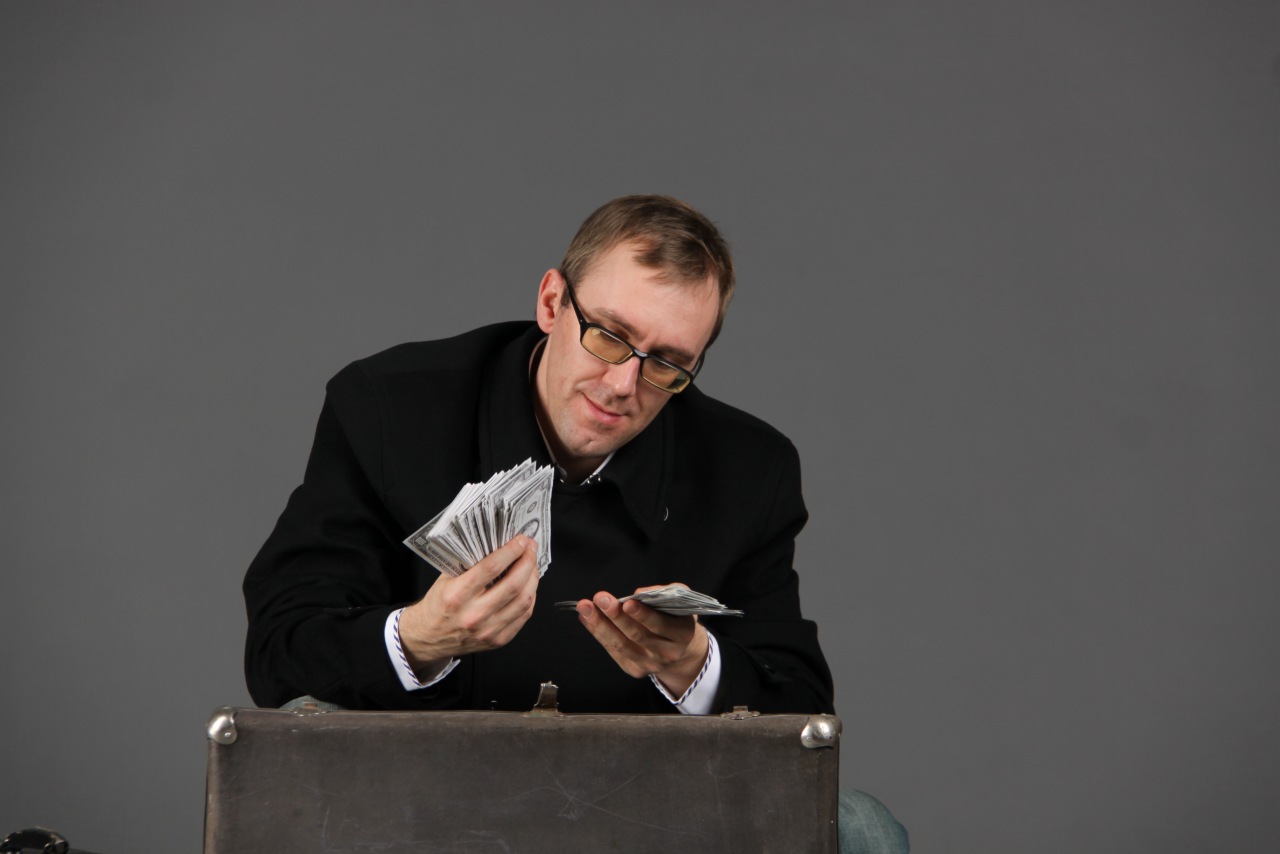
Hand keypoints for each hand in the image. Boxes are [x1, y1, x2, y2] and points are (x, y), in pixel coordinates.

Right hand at [398, 536, 539, 673]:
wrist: (430, 637)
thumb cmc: (439, 604)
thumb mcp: (446, 579)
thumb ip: (470, 564)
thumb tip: (499, 544)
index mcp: (457, 596)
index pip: (491, 568)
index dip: (511, 551)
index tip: (521, 540)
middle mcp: (473, 615)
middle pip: (513, 585)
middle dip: (528, 562)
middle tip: (531, 548)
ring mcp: (487, 630)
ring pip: (523, 601)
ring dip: (533, 578)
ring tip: (532, 565)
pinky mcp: (498, 640)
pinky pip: (523, 616)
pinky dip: (530, 597)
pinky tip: (529, 585)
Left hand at [575, 584, 709, 696]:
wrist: (682, 650)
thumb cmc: (677, 617)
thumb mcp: (680, 600)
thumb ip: (664, 593)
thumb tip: (638, 593)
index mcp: (682, 634)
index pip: (661, 625)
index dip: (643, 614)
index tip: (627, 602)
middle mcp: (667, 653)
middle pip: (637, 635)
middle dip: (616, 616)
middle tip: (601, 599)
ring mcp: (650, 664)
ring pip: (621, 645)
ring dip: (600, 624)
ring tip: (585, 607)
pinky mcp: (635, 669)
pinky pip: (613, 650)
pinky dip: (597, 632)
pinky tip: (586, 618)